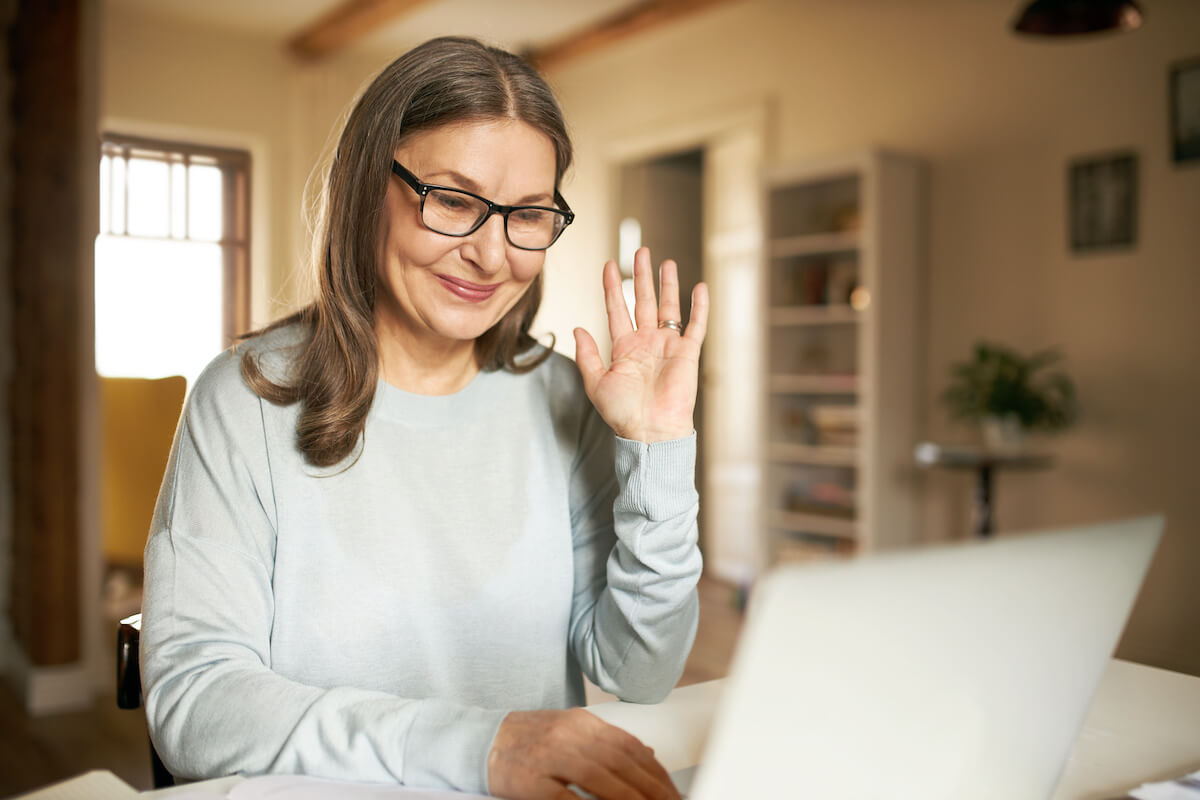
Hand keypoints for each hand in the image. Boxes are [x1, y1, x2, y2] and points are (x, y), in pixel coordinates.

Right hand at [487, 708, 681, 799]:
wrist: (481, 741)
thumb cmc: (530, 741)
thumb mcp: (571, 732)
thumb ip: (606, 742)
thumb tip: (648, 755)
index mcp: (582, 722)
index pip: (630, 747)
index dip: (656, 772)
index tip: (671, 792)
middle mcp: (569, 734)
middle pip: (620, 762)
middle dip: (650, 789)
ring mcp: (549, 755)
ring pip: (599, 778)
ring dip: (628, 799)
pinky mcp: (530, 780)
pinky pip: (565, 797)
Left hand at [573, 247, 708, 442]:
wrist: (650, 431)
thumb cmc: (623, 413)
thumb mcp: (595, 383)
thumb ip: (586, 355)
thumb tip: (576, 328)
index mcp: (623, 348)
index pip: (616, 309)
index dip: (612, 287)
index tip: (608, 265)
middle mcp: (645, 342)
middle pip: (643, 301)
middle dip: (641, 276)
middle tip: (640, 251)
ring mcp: (667, 346)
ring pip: (668, 307)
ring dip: (667, 285)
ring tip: (666, 262)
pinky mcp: (687, 353)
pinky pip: (695, 325)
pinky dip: (698, 307)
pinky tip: (699, 287)